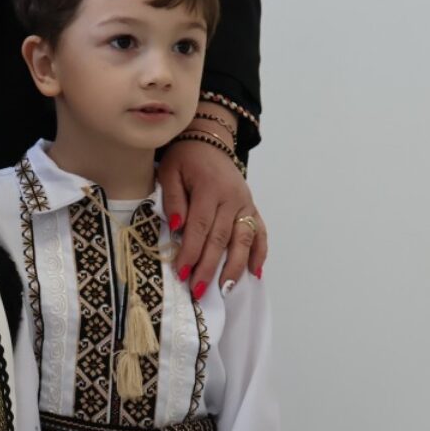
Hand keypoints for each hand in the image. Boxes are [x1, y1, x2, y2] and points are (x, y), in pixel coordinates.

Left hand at [159, 140, 267, 297]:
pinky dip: (260, 253)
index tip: (182, 273)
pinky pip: (260, 232)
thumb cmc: (184, 159)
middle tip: (198, 289)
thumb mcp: (169, 171)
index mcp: (210, 189)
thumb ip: (173, 198)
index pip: (200, 227)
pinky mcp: (252, 207)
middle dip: (209, 266)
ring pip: (243, 239)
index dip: (191, 251)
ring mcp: (245, 204)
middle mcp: (232, 198)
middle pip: (221, 238)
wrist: (207, 141)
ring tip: (226, 288)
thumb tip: (177, 227)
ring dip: (236, 266)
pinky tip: (255, 272)